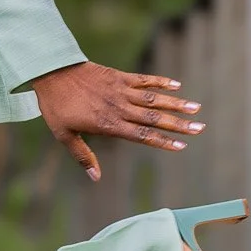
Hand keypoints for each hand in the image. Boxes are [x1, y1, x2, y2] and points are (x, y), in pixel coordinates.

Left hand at [31, 60, 202, 180]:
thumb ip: (83, 156)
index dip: (163, 141)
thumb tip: (96, 178)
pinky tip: (176, 85)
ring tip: (196, 108)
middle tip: (200, 128)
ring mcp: (120, 90)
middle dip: (178, 124)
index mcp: (108, 124)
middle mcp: (119, 108)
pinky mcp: (118, 76)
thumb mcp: (64, 135)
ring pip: (153, 99)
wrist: (51, 72)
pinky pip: (143, 79)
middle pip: (153, 118)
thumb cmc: (56, 106)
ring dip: (175, 103)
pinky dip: (160, 82)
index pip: (142, 135)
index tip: (182, 146)